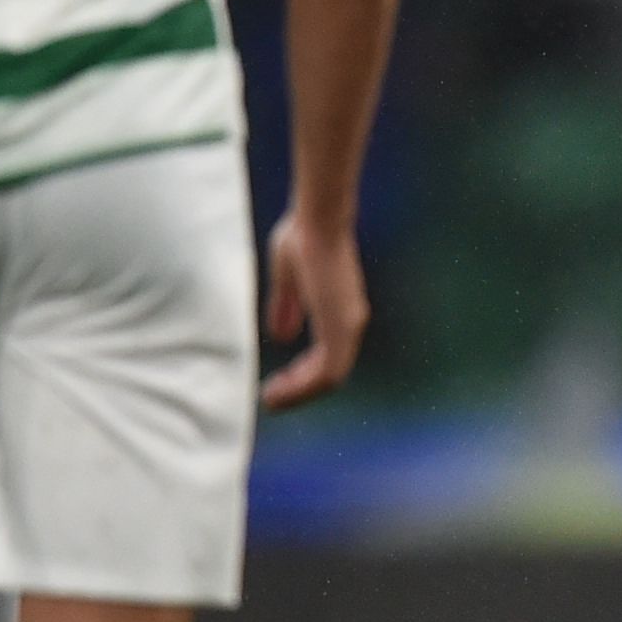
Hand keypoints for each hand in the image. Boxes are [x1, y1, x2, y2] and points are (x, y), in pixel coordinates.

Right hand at [261, 211, 370, 407]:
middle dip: (299, 390)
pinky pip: (326, 373)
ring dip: (298, 393)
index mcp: (340, 312)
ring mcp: (348, 326)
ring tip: (271, 399)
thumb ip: (287, 308)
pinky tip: (277, 391)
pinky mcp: (341, 327)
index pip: (328, 357)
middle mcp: (350, 323)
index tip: (277, 385)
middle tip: (271, 398)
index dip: (303, 376)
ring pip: (328, 379)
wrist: (317, 221)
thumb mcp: (289, 280)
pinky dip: (302, 387)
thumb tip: (283, 335)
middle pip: (329, 375)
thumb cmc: (304, 239)